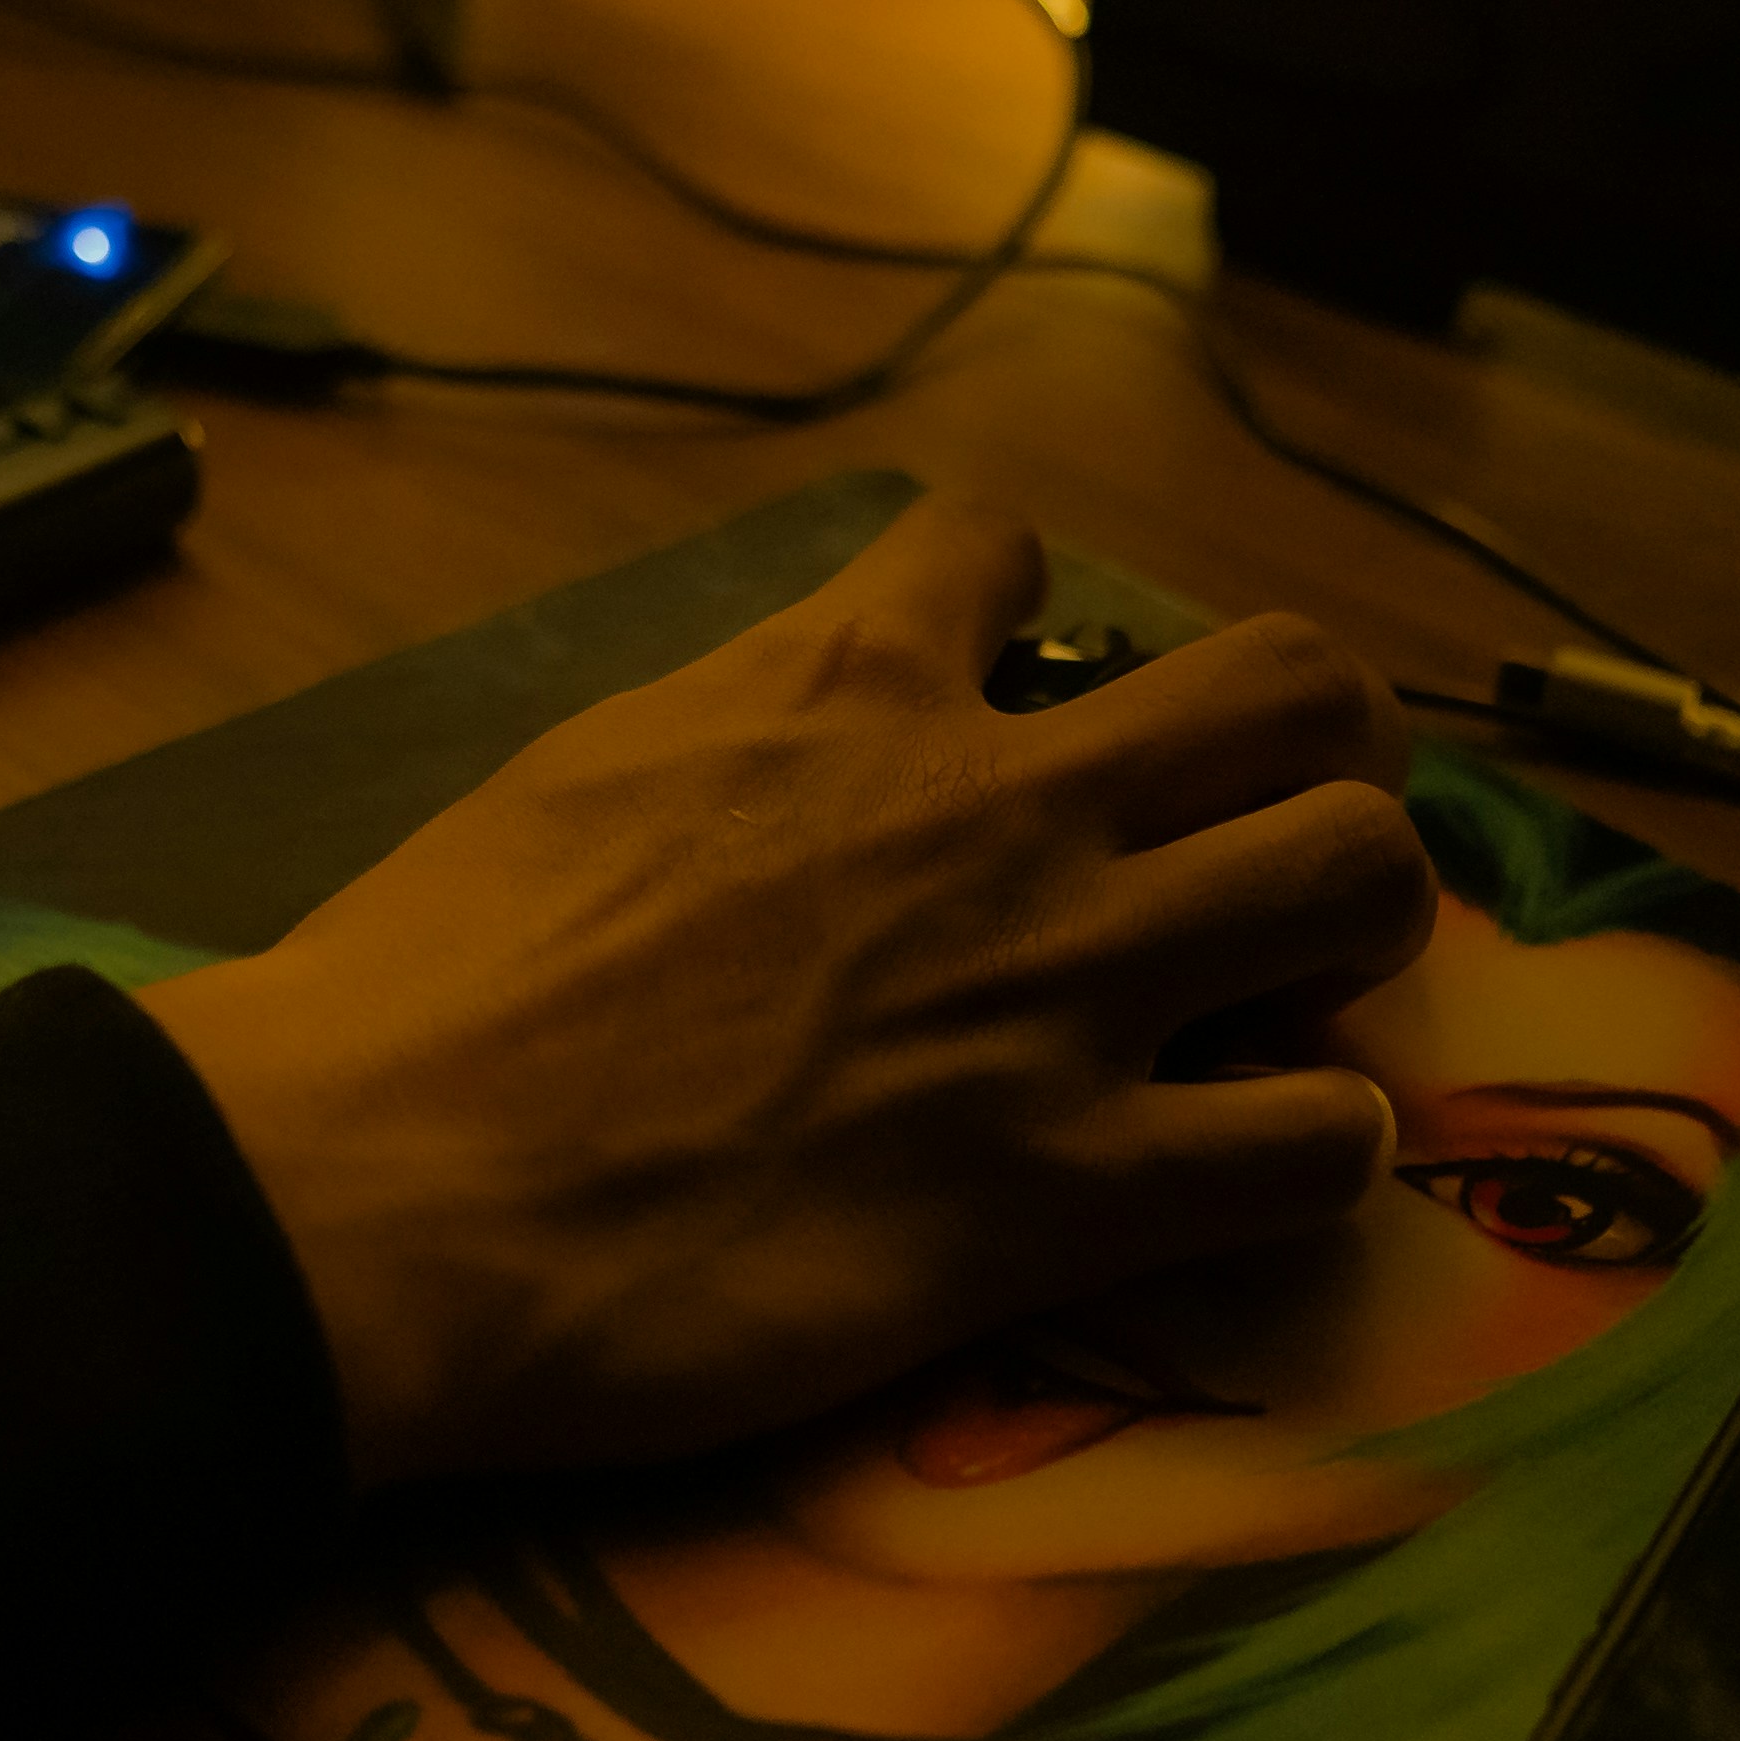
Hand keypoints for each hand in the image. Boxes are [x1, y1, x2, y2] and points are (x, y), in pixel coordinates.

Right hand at [139, 495, 1433, 1489]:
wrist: (378, 1188)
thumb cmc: (419, 989)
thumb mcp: (576, 771)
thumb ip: (718, 732)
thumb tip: (751, 747)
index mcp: (843, 685)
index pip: (1006, 548)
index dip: (1024, 622)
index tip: (1000, 699)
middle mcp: (993, 808)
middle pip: (1296, 688)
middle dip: (1308, 750)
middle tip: (1244, 837)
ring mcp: (1054, 995)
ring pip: (1361, 873)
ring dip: (1350, 929)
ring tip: (1286, 993)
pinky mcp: (1068, 1193)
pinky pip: (1321, 1144)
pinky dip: (1315, 1149)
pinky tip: (1249, 1162)